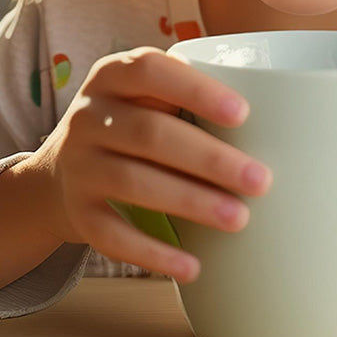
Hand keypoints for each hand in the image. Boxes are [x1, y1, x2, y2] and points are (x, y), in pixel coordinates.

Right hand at [23, 47, 273, 283]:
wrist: (59, 173)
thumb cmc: (133, 124)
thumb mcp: (146, 96)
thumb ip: (189, 96)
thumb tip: (277, 116)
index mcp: (113, 75)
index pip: (149, 70)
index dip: (196, 90)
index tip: (243, 113)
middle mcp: (88, 116)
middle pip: (150, 134)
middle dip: (210, 159)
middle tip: (260, 180)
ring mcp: (78, 166)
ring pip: (135, 183)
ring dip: (191, 202)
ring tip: (239, 218)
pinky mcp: (76, 214)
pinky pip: (113, 236)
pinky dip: (154, 253)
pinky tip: (193, 266)